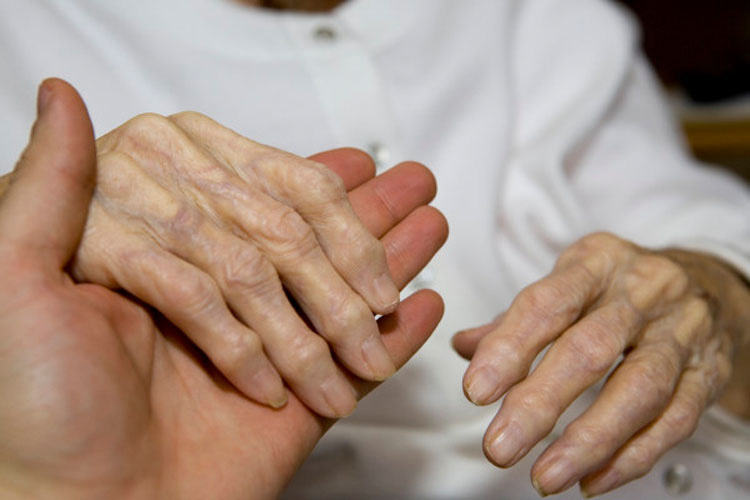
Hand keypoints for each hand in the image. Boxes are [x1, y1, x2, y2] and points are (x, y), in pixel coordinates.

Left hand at [0, 80, 445, 498]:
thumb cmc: (29, 410)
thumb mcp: (18, 281)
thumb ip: (49, 192)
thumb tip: (60, 98)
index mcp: (162, 262)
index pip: (247, 208)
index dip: (307, 182)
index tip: (351, 163)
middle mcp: (216, 303)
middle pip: (308, 249)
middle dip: (366, 215)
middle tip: (413, 182)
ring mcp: (262, 356)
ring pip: (341, 296)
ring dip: (393, 258)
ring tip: (432, 221)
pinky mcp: (294, 411)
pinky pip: (359, 368)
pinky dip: (400, 337)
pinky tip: (429, 302)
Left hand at [453, 232, 749, 496]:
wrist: (708, 285)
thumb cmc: (622, 288)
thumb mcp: (569, 282)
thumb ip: (516, 319)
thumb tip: (465, 347)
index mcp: (597, 263)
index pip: (548, 304)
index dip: (510, 347)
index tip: (476, 389)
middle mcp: (643, 292)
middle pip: (590, 350)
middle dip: (540, 403)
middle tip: (499, 446)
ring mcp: (682, 333)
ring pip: (639, 389)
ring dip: (588, 441)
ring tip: (545, 475)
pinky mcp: (708, 374)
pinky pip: (674, 421)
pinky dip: (631, 456)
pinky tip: (591, 479)